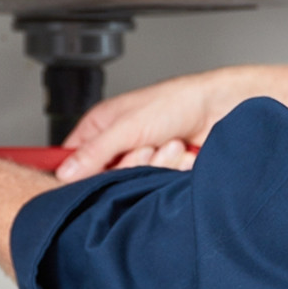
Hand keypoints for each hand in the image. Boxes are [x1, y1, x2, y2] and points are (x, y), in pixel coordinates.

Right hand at [57, 64, 287, 181]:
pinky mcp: (162, 174)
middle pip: (104, 177)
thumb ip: (93, 151)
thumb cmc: (178, 101)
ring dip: (155, 165)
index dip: (76, 173)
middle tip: (144, 149)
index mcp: (101, 126)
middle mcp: (119, 144)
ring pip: (131, 184)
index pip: (71, 158)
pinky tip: (182, 154)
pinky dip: (171, 171)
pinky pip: (154, 187)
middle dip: (128, 165)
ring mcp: (142, 160)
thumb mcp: (128, 125)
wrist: (223, 110)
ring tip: (170, 144)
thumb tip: (64, 174)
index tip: (86, 179)